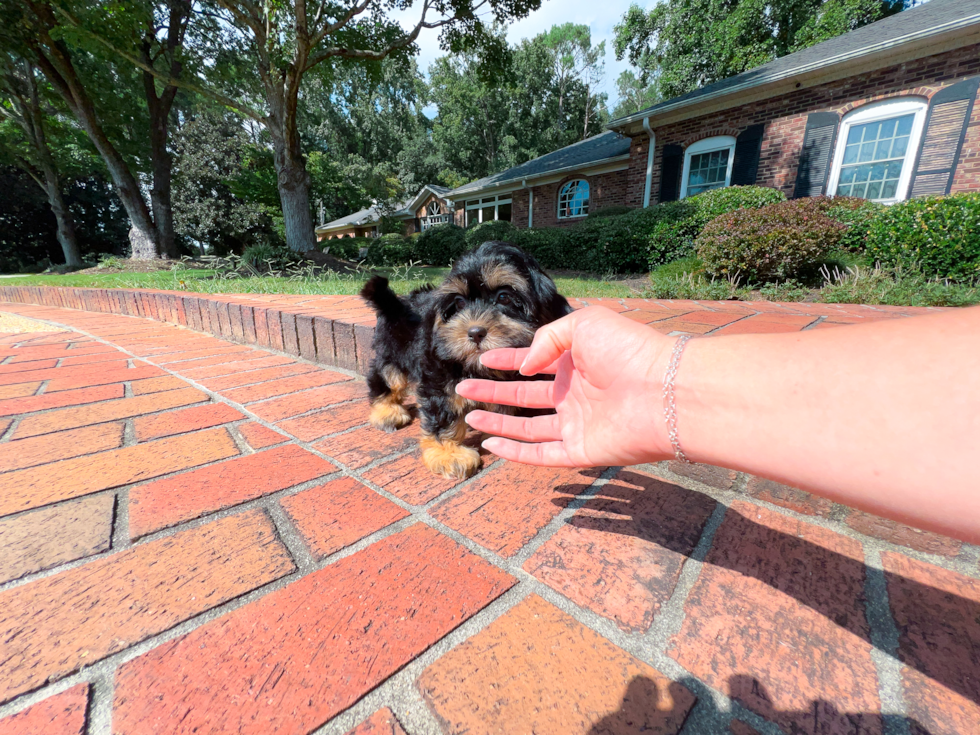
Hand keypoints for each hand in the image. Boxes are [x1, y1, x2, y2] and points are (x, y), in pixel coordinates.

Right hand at [456, 306, 676, 466]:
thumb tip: (525, 367)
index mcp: (578, 363)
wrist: (663, 391)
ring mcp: (578, 424)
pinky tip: (490, 444)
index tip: (482, 360)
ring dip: (498, 422)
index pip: (535, 363)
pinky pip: (542, 454)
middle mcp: (575, 394)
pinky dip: (516, 452)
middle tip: (463, 388)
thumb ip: (547, 340)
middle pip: (526, 396)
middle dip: (494, 392)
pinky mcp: (581, 450)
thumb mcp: (584, 325)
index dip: (507, 361)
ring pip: (528, 427)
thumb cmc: (629, 350)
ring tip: (469, 416)